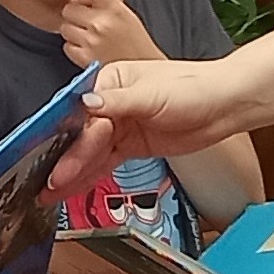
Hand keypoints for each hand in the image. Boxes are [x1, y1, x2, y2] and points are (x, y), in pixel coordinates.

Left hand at [50, 0, 163, 71]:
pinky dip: (74, 48)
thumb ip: (104, 5)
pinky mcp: (84, 58)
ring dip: (73, 31)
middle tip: (90, 23)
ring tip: (91, 38)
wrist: (144, 72)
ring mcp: (92, 40)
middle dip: (75, 14)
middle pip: (69, 8)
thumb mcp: (126, 16)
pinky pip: (66, 46)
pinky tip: (89, 50)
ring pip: (65, 27)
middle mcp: (102, 23)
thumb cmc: (136, 44)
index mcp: (115, 8)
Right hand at [61, 55, 271, 188]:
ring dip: (71, 173)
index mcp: (110, 81)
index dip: (66, 135)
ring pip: (90, 153)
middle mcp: (110, 104)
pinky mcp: (131, 146)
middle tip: (50, 181)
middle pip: (82, 136)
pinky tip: (70, 188)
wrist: (224, 105)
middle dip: (65, 160)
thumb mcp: (152, 94)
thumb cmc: (193, 88)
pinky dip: (88, 176)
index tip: (50, 154)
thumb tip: (86, 104)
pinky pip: (104, 163)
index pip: (81, 112)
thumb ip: (116, 102)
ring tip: (48, 192)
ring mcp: (120, 127)